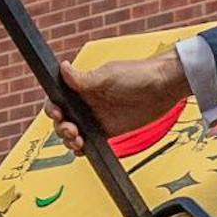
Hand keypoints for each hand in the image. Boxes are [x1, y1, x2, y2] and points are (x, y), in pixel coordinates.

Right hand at [52, 47, 188, 145]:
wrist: (163, 87)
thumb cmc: (139, 75)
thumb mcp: (108, 76)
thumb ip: (83, 79)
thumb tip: (63, 68)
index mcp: (83, 86)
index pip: (58, 98)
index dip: (53, 108)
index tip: (58, 114)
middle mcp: (87, 102)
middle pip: (63, 119)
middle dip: (61, 128)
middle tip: (72, 130)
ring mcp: (97, 117)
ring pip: (73, 132)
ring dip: (69, 140)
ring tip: (78, 141)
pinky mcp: (108, 130)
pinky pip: (89, 142)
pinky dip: (82, 148)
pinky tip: (84, 148)